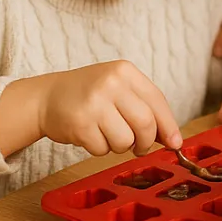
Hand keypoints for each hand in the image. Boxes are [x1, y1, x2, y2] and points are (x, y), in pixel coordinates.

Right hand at [34, 61, 182, 156]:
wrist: (46, 97)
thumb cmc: (88, 95)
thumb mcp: (117, 88)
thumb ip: (143, 106)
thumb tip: (171, 138)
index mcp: (125, 71)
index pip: (157, 100)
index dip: (169, 125)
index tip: (175, 143)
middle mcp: (111, 83)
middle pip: (145, 123)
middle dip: (146, 142)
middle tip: (139, 147)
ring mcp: (94, 103)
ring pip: (125, 141)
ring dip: (120, 147)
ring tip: (107, 134)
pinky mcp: (79, 124)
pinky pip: (102, 149)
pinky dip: (100, 149)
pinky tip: (90, 135)